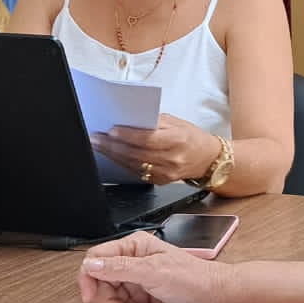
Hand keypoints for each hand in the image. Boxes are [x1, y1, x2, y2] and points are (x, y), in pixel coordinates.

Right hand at [78, 230, 223, 302]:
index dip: (89, 278)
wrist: (212, 297)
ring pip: (112, 299)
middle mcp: (132, 261)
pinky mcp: (142, 295)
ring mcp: (137, 279)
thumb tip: (92, 265)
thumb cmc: (193, 278)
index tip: (90, 297)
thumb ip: (120, 268)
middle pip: (102, 283)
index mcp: (133, 247)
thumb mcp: (153, 272)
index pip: (97, 258)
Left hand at [93, 114, 218, 184]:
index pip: (148, 139)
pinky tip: (113, 155)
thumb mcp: (176, 123)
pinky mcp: (160, 181)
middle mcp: (172, 159)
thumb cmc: (191, 137)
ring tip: (99, 145)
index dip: (127, 136)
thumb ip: (154, 122)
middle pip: (136, 153)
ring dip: (113, 155)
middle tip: (96, 138)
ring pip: (133, 164)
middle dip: (113, 145)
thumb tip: (129, 121)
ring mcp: (166, 173)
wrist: (207, 159)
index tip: (111, 130)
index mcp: (178, 140)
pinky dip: (123, 163)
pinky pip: (137, 172)